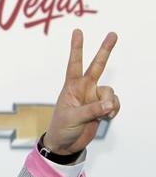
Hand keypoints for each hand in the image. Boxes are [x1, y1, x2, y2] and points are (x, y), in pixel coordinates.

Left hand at [44, 29, 119, 154]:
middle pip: (97, 66)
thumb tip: (110, 103)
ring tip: (105, 113)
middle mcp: (84, 89)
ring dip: (110, 102)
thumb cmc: (62, 128)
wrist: (65, 145)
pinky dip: (114, 109)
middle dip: (105, 51)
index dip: (77, 48)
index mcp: (72, 87)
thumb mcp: (73, 118)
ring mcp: (93, 98)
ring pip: (110, 91)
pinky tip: (108, 117)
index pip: (74, 63)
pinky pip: (114, 104)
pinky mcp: (101, 109)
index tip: (78, 31)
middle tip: (113, 34)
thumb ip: (93, 110)